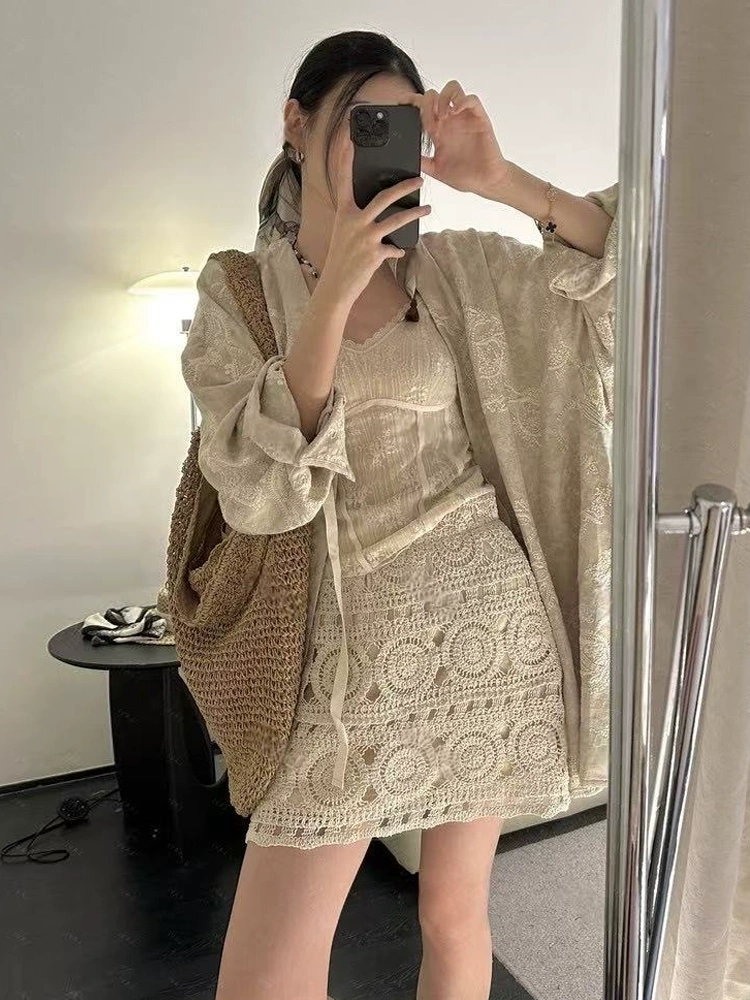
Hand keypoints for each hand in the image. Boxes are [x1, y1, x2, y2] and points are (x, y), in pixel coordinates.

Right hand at [317, 138, 431, 308]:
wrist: (336, 286)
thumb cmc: (341, 258)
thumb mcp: (345, 233)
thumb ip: (358, 218)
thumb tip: (379, 210)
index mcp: (344, 212)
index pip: (344, 179)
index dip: (346, 158)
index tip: (349, 138)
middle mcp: (354, 221)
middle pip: (384, 197)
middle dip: (404, 186)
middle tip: (420, 179)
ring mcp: (365, 237)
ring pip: (396, 220)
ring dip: (415, 213)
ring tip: (427, 208)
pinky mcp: (375, 253)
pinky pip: (394, 247)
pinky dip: (397, 249)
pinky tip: (399, 250)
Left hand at [403, 81, 511, 198]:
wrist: (485, 181)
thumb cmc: (465, 176)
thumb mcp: (436, 170)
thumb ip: (422, 161)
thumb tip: (406, 157)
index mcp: (438, 131)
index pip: (422, 108)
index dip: (412, 101)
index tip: (403, 103)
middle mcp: (450, 121)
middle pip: (434, 95)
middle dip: (427, 103)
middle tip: (429, 121)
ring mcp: (464, 117)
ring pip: (452, 89)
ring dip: (443, 98)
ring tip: (442, 116)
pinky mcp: (479, 118)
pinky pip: (471, 99)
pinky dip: (462, 101)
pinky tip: (456, 112)